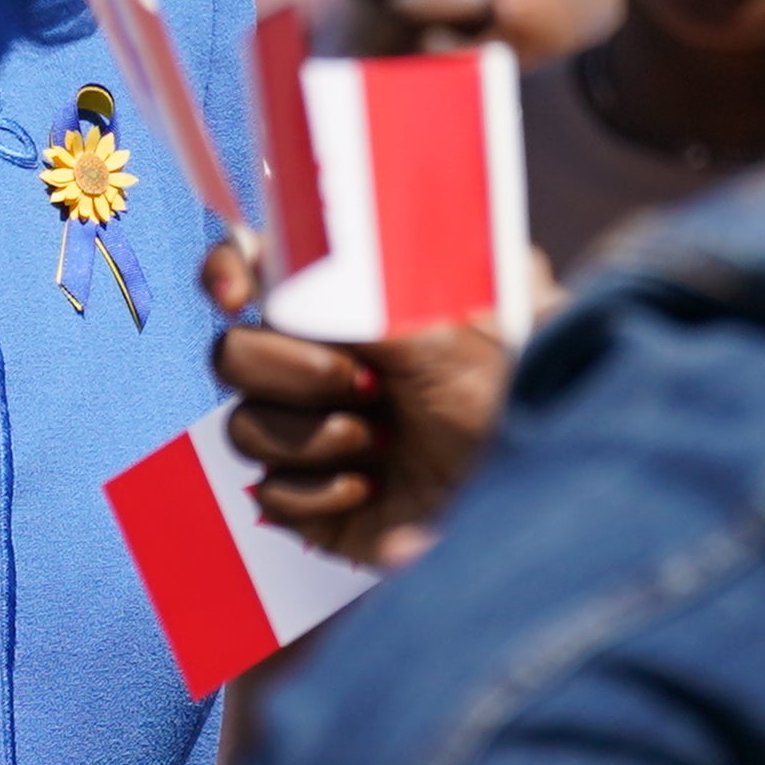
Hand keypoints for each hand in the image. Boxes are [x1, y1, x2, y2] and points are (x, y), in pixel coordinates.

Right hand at [197, 237, 513, 564]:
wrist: (535, 491)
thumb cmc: (510, 390)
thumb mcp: (445, 323)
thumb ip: (360, 290)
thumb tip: (296, 262)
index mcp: (346, 307)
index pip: (257, 268)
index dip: (229, 270)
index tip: (238, 294)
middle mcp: (321, 365)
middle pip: (233, 354)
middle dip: (292, 370)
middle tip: (364, 384)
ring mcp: (312, 433)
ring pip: (243, 425)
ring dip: (313, 436)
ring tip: (381, 442)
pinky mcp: (313, 501)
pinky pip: (269, 492)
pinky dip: (320, 493)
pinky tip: (373, 488)